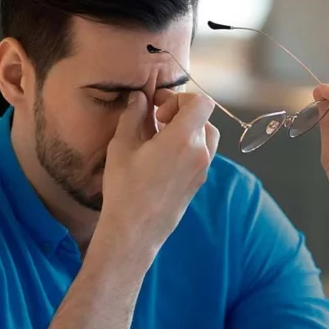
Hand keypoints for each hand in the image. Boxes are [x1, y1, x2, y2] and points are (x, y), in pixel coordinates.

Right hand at [98, 85, 218, 255]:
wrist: (135, 230)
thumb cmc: (125, 189)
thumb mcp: (122, 146)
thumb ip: (133, 115)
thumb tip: (139, 97)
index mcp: (183, 139)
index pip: (201, 102)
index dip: (180, 98)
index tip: (159, 110)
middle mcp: (200, 152)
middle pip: (203, 118)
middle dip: (181, 113)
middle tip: (156, 120)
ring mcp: (202, 169)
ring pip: (206, 135)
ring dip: (187, 129)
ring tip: (161, 138)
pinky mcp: (199, 182)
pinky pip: (202, 154)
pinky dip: (189, 146)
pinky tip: (164, 156)